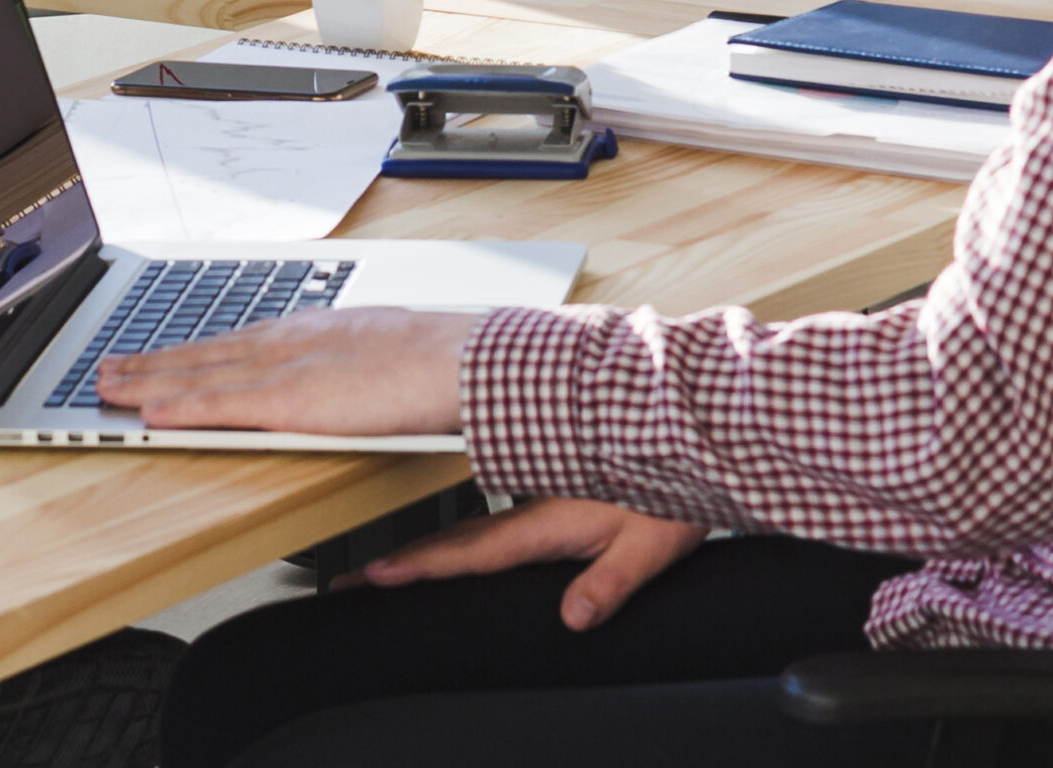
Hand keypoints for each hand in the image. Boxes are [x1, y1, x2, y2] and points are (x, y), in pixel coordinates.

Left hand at [95, 305, 474, 433]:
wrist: (460, 361)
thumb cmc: (438, 362)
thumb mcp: (381, 351)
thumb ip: (347, 365)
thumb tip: (338, 381)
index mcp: (314, 331)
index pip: (238, 340)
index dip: (193, 349)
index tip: (160, 352)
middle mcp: (292, 342)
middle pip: (208, 352)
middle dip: (155, 360)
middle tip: (108, 367)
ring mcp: (289, 368)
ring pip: (203, 373)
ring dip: (151, 379)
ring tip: (110, 386)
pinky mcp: (292, 401)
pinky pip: (224, 405)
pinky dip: (183, 405)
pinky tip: (151, 411)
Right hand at [342, 497, 707, 631]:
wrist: (700, 433)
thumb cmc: (680, 489)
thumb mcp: (651, 544)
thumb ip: (608, 583)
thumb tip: (571, 618)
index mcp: (548, 517)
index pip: (472, 551)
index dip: (419, 566)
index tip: (372, 573)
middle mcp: (535, 500)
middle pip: (455, 537)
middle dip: (402, 558)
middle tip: (353, 575)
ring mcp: (541, 488)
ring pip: (472, 521)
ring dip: (429, 541)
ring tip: (387, 561)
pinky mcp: (554, 483)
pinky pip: (495, 510)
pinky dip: (463, 527)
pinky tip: (457, 536)